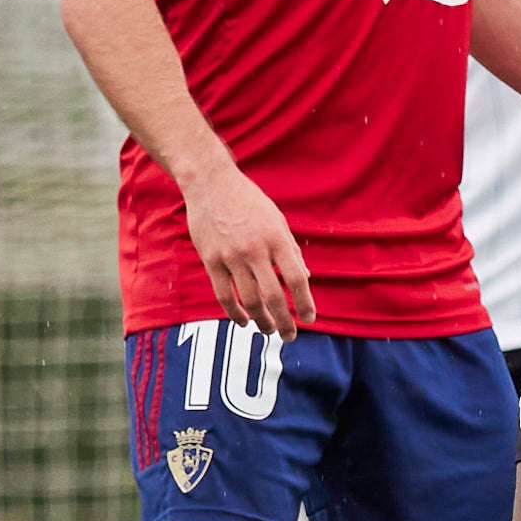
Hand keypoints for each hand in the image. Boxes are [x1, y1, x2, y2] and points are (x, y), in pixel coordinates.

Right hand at [179, 155, 311, 337]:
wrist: (211, 183)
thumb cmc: (248, 201)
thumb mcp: (277, 220)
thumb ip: (290, 250)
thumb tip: (304, 278)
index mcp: (276, 238)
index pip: (295, 278)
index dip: (304, 302)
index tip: (309, 318)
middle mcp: (255, 249)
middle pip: (273, 296)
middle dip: (284, 321)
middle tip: (290, 336)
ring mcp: (231, 256)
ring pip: (249, 300)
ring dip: (261, 320)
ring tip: (268, 330)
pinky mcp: (211, 260)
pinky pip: (224, 294)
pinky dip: (234, 312)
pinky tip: (243, 321)